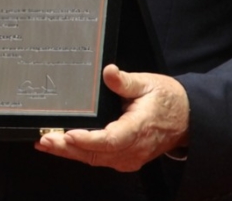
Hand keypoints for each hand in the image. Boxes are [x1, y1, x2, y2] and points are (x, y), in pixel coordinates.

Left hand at [34, 64, 189, 171]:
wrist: (186, 118)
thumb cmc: (167, 101)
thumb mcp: (148, 83)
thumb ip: (126, 81)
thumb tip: (109, 73)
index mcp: (138, 129)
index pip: (109, 140)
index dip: (86, 139)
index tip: (68, 133)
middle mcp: (132, 149)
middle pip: (95, 154)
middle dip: (68, 148)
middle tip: (45, 139)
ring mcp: (128, 157)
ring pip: (94, 159)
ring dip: (70, 152)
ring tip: (47, 142)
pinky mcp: (125, 158)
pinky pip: (99, 158)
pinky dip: (80, 153)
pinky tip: (64, 146)